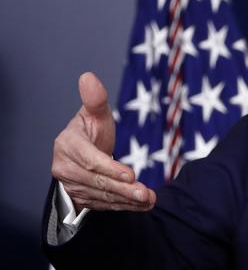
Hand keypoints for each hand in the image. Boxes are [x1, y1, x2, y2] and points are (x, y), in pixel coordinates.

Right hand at [52, 72, 156, 212]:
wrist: (82, 151)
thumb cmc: (91, 129)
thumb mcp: (95, 114)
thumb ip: (95, 99)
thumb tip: (88, 76)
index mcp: (67, 144)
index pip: (90, 160)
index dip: (110, 168)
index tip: (131, 174)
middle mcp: (64, 167)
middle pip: (97, 181)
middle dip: (123, 188)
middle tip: (146, 193)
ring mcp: (71, 185)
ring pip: (102, 195)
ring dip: (127, 200)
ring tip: (149, 199)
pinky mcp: (80, 198)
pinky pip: (103, 205)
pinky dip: (124, 206)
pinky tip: (142, 204)